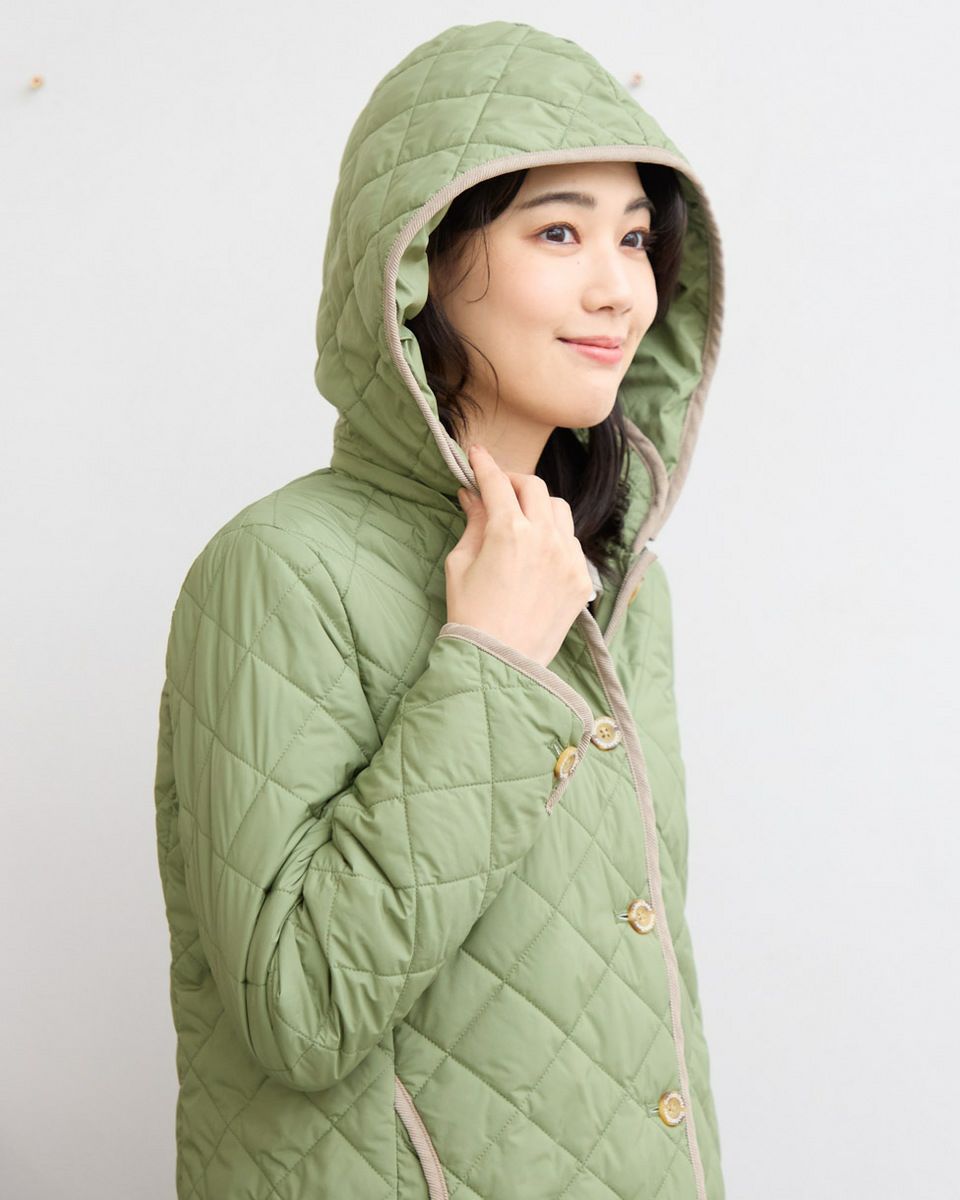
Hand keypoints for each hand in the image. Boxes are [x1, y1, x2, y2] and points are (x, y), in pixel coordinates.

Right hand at [444, 443, 593, 665]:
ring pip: (559, 510)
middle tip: (498, 491)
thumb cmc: (472, 615)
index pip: (497, 483)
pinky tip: (538, 551)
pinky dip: (555, 537)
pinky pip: (571, 542)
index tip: (476, 455)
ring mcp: (567, 558)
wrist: (501, 661)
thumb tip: (472, 496)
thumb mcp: (461, 564)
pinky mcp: (580, 578)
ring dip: (539, 506)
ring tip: (522, 520)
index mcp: (509, 531)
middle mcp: (545, 538)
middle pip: (534, 487)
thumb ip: (472, 523)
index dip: (484, 465)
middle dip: (514, 482)